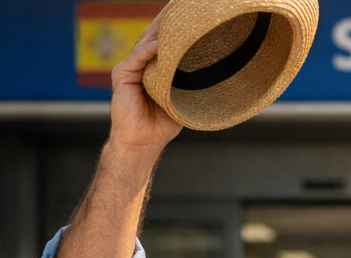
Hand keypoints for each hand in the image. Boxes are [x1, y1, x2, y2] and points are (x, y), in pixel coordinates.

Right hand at [109, 14, 181, 151]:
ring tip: (174, 15)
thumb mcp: (181, 99)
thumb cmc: (163, 122)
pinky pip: (139, 57)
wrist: (143, 141)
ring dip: (160, 29)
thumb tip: (217, 73)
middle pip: (156, 35)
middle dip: (167, 20)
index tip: (192, 13)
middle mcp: (142, 63)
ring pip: (147, 43)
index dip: (177, 28)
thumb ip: (190, 83)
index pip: (166, 42)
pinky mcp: (122, 74)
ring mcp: (131, 67)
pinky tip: (161, 42)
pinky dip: (150, 50)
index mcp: (156, 67)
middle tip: (180, 4)